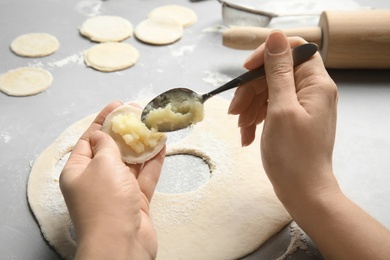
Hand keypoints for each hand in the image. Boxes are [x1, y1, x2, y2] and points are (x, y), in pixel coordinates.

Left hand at [60, 101, 165, 259]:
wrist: (121, 243)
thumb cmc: (105, 202)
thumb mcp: (101, 165)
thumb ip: (105, 146)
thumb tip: (102, 134)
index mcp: (78, 171)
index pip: (89, 139)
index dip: (103, 121)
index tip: (118, 105)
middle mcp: (96, 180)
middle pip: (112, 149)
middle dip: (125, 130)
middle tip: (139, 113)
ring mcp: (117, 190)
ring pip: (131, 162)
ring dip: (142, 145)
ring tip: (153, 125)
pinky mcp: (136, 200)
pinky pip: (145, 176)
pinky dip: (153, 161)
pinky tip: (161, 146)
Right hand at [229, 31, 389, 259]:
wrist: (302, 191)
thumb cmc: (294, 154)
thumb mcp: (281, 108)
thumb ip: (278, 71)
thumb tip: (276, 36)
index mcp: (315, 83)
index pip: (293, 49)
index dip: (267, 55)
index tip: (245, 70)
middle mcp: (310, 90)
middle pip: (274, 73)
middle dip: (251, 90)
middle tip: (234, 111)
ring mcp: (300, 105)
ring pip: (268, 91)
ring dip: (249, 107)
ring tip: (240, 127)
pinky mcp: (291, 119)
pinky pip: (269, 108)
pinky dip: (255, 118)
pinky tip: (246, 135)